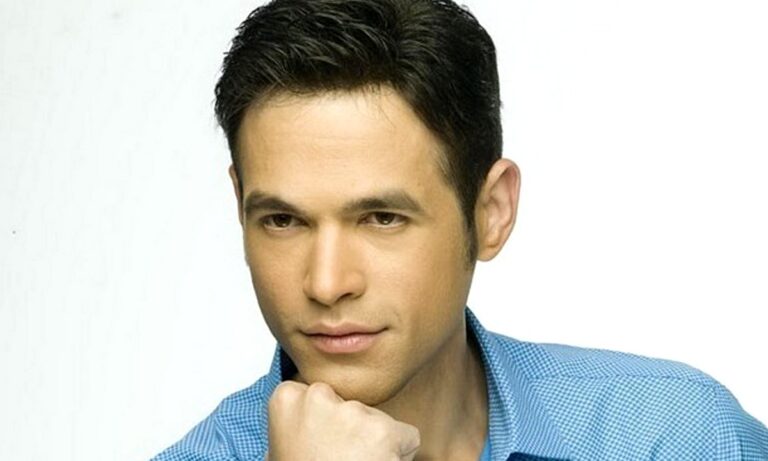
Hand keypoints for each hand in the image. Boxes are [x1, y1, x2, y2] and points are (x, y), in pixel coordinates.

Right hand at [266, 381, 420, 460]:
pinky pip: (408, 437)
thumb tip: (308, 416)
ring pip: (380, 422)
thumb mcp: (281, 450)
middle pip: (353, 405)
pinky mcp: (383, 431)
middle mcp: (318, 396)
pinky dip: (400, 455)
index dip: (325, 427)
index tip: (317, 448)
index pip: (320, 396)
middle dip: (353, 430)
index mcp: (288, 398)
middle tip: (336, 460)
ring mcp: (352, 412)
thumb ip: (298, 423)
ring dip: (374, 445)